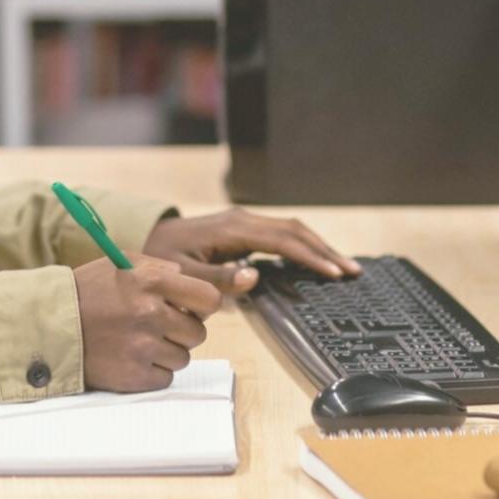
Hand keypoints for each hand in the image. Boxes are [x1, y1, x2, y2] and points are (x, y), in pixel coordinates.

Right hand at [73, 255, 220, 391]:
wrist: (48, 325)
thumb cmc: (88, 291)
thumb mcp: (122, 264)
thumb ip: (160, 267)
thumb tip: (187, 280)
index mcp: (152, 282)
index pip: (209, 299)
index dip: (203, 306)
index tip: (191, 309)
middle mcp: (151, 314)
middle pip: (198, 333)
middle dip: (182, 331)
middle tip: (157, 327)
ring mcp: (142, 347)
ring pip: (182, 358)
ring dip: (166, 352)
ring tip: (138, 341)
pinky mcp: (133, 376)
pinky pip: (164, 378)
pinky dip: (152, 372)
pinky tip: (131, 358)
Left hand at [143, 208, 361, 293]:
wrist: (146, 238)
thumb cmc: (162, 258)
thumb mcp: (184, 274)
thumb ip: (217, 278)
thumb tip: (255, 275)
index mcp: (233, 228)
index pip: (283, 241)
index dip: (311, 257)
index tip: (334, 274)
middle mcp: (243, 219)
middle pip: (295, 230)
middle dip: (325, 250)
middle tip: (353, 271)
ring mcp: (243, 222)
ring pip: (291, 229)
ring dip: (318, 247)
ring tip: (343, 266)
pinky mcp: (242, 229)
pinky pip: (280, 235)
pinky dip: (302, 246)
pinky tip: (315, 260)